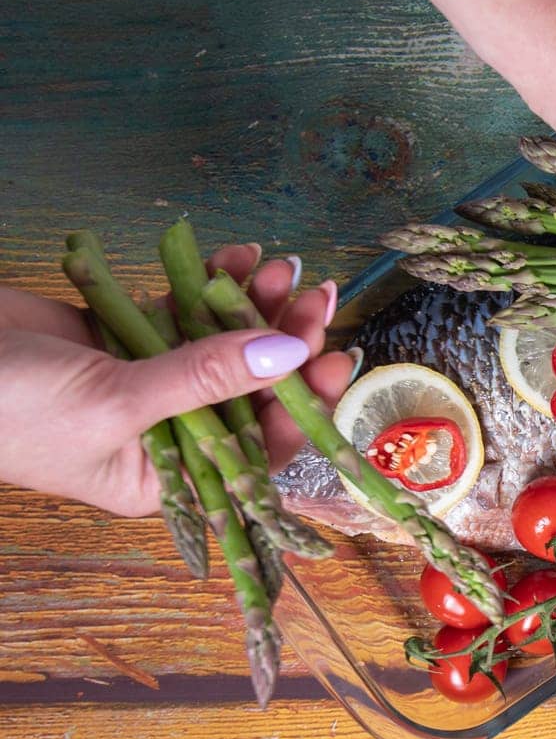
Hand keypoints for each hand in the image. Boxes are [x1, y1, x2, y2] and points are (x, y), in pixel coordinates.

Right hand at [0, 244, 354, 516]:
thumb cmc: (3, 409)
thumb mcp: (113, 399)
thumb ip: (202, 377)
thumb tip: (288, 355)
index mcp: (169, 479)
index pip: (259, 448)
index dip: (303, 404)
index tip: (338, 359)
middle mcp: (168, 434)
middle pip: (249, 388)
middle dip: (286, 342)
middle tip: (317, 297)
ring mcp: (147, 380)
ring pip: (223, 343)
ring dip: (254, 306)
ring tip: (282, 269)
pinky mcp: (125, 333)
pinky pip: (184, 311)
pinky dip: (211, 284)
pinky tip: (240, 259)